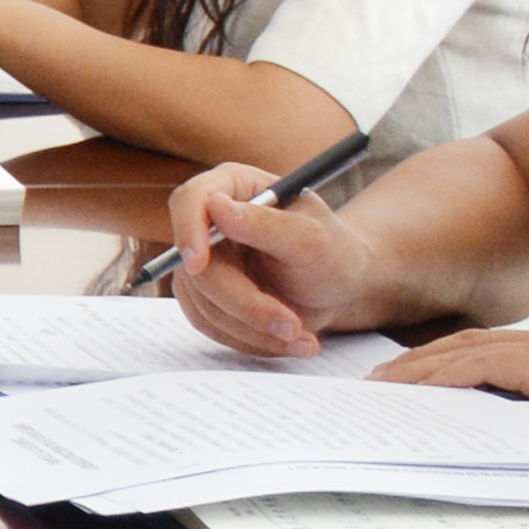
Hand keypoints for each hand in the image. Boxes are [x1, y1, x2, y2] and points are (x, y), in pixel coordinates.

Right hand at [162, 159, 379, 358]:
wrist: (341, 289)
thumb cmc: (333, 253)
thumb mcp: (311, 239)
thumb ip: (266, 224)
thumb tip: (217, 207)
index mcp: (234, 187)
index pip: (190, 201)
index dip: (188, 230)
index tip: (200, 265)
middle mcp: (212, 222)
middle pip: (197, 266)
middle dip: (245, 303)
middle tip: (291, 326)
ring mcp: (205, 262)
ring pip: (203, 302)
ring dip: (253, 328)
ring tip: (301, 337)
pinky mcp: (206, 296)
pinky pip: (210, 324)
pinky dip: (248, 339)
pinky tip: (284, 340)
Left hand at [380, 324, 528, 422]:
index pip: (478, 353)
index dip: (440, 363)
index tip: (411, 377)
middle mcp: (528, 348)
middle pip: (453, 350)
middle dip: (412, 365)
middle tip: (377, 382)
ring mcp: (526, 353)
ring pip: (451, 357)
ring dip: (412, 371)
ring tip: (379, 386)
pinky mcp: (527, 365)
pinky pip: (469, 370)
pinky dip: (436, 378)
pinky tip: (411, 389)